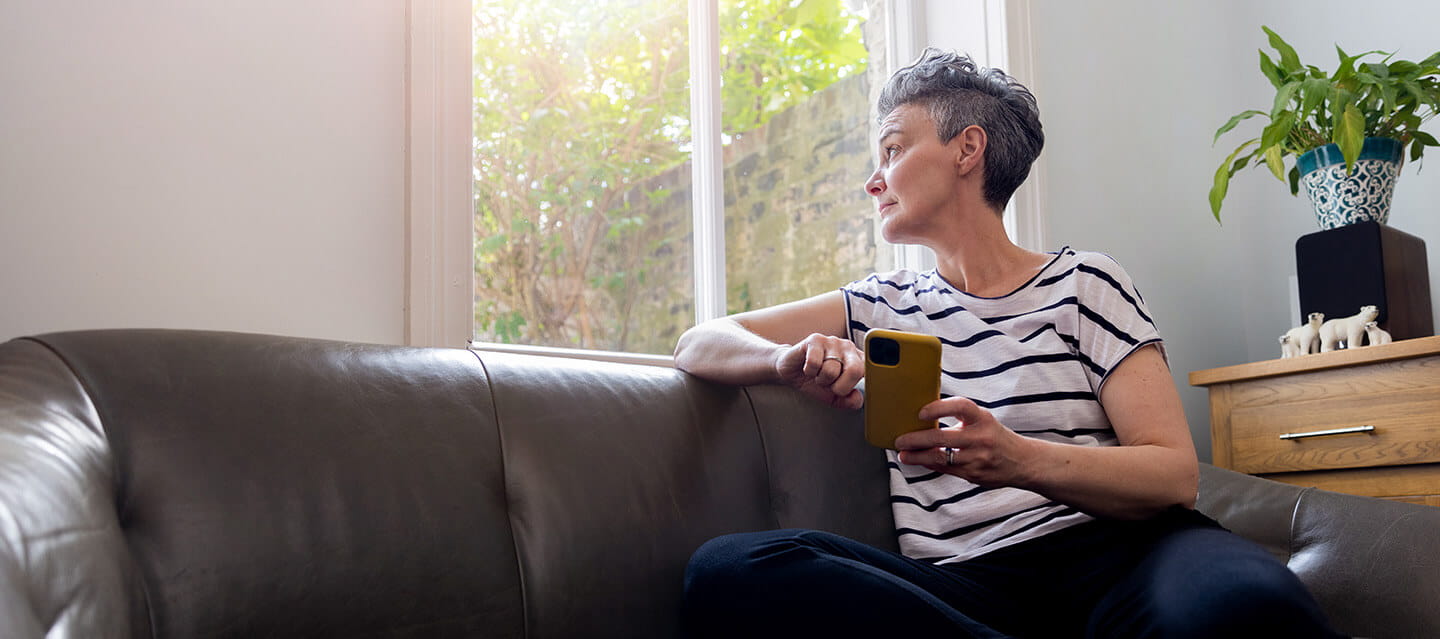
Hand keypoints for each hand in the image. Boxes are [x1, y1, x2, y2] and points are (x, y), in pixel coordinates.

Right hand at [774, 333, 863, 410]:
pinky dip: (809, 371)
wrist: (791, 371)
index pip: (870, 370)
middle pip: (855, 370)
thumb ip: (848, 401)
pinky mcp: (816, 339)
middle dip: (840, 386)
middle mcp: (848, 348)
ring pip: (831, 370)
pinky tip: (808, 368)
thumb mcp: (834, 397)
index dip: (867, 381)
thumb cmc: (815, 382)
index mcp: (858, 360)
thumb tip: (857, 399)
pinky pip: (815, 363)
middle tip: (830, 386)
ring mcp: (832, 341)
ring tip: (817, 375)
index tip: (862, 387)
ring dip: (820, 379)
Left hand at [894, 397, 1039, 488]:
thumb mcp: (983, 420)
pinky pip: (946, 470)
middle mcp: (981, 437)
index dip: (938, 408)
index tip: (920, 412)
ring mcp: (977, 458)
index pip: (960, 407)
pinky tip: (920, 461)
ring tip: (904, 455)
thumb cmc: (996, 437)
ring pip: (940, 458)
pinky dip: (930, 465)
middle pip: (942, 437)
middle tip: (900, 440)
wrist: (1023, 462)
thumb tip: (924, 416)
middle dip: (916, 439)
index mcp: (983, 418)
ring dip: (918, 456)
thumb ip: (961, 418)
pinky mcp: (974, 475)